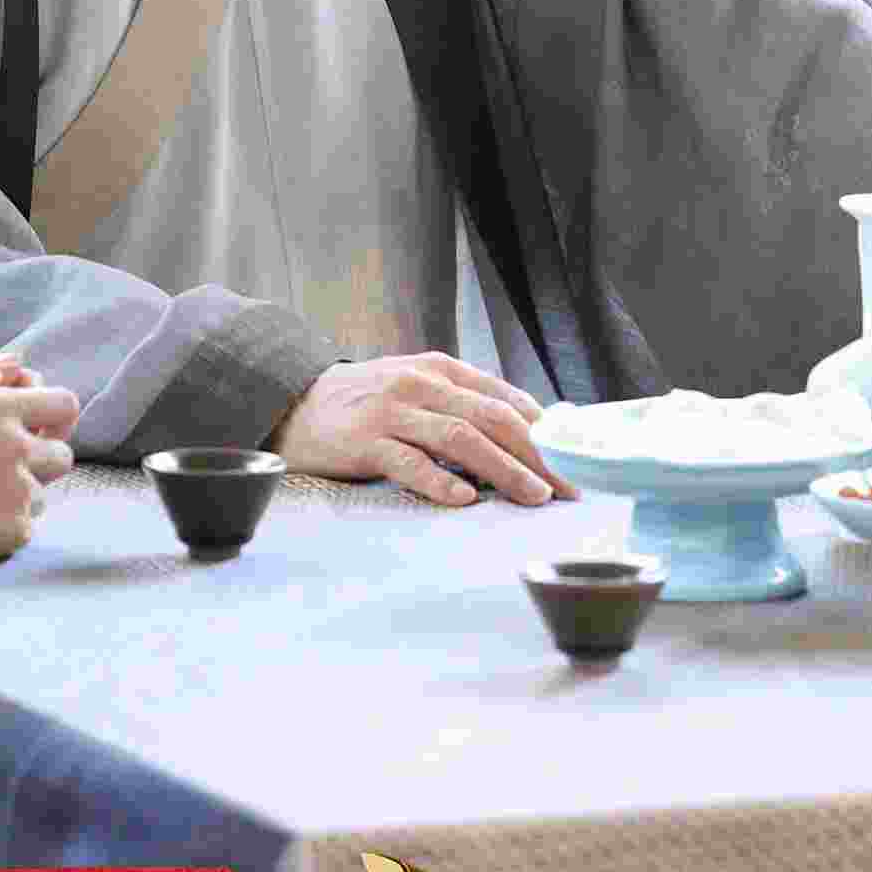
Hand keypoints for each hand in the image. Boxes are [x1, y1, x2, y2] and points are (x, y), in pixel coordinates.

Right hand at [0, 377, 80, 568]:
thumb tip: (22, 365)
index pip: (65, 405)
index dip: (55, 418)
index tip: (41, 430)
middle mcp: (16, 446)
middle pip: (62, 454)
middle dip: (40, 462)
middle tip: (4, 470)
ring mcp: (19, 489)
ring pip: (44, 493)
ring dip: (21, 495)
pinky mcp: (14, 528)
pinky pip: (27, 524)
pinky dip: (4, 525)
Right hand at [273, 353, 572, 507]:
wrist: (294, 402)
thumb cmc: (368, 405)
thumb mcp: (420, 390)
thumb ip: (465, 405)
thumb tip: (528, 434)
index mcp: (443, 370)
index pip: (507, 401)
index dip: (547, 435)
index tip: (577, 464)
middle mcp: (422, 384)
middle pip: (494, 419)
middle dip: (539, 457)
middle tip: (570, 489)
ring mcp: (393, 412)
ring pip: (461, 439)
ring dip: (505, 470)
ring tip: (535, 496)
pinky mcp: (364, 441)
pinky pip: (409, 462)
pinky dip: (440, 481)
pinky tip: (465, 501)